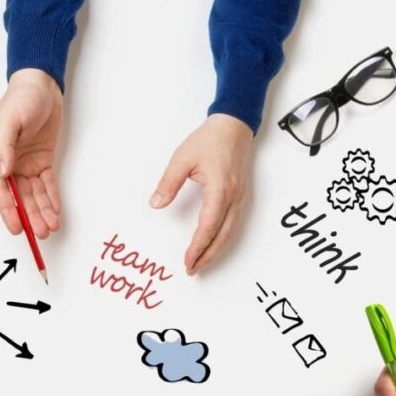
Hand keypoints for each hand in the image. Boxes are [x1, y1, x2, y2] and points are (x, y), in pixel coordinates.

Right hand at [0, 69, 62, 238]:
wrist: (42, 84)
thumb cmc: (20, 98)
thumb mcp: (8, 119)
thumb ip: (3, 146)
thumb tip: (4, 172)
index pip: (1, 188)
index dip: (8, 210)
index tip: (16, 227)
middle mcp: (9, 163)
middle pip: (19, 196)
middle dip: (29, 216)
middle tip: (39, 233)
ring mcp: (26, 163)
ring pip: (34, 194)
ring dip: (42, 211)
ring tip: (50, 227)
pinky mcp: (42, 160)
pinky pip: (47, 184)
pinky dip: (51, 198)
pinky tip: (56, 211)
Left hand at [151, 114, 254, 273]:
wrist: (234, 126)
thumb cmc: (210, 140)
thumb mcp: (182, 159)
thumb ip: (168, 183)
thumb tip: (156, 204)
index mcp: (220, 188)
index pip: (208, 225)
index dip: (198, 246)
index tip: (187, 260)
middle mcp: (234, 196)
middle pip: (222, 235)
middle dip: (207, 256)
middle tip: (192, 270)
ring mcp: (240, 198)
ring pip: (229, 232)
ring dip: (216, 250)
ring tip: (201, 264)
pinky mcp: (240, 197)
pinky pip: (232, 224)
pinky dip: (222, 239)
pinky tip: (212, 245)